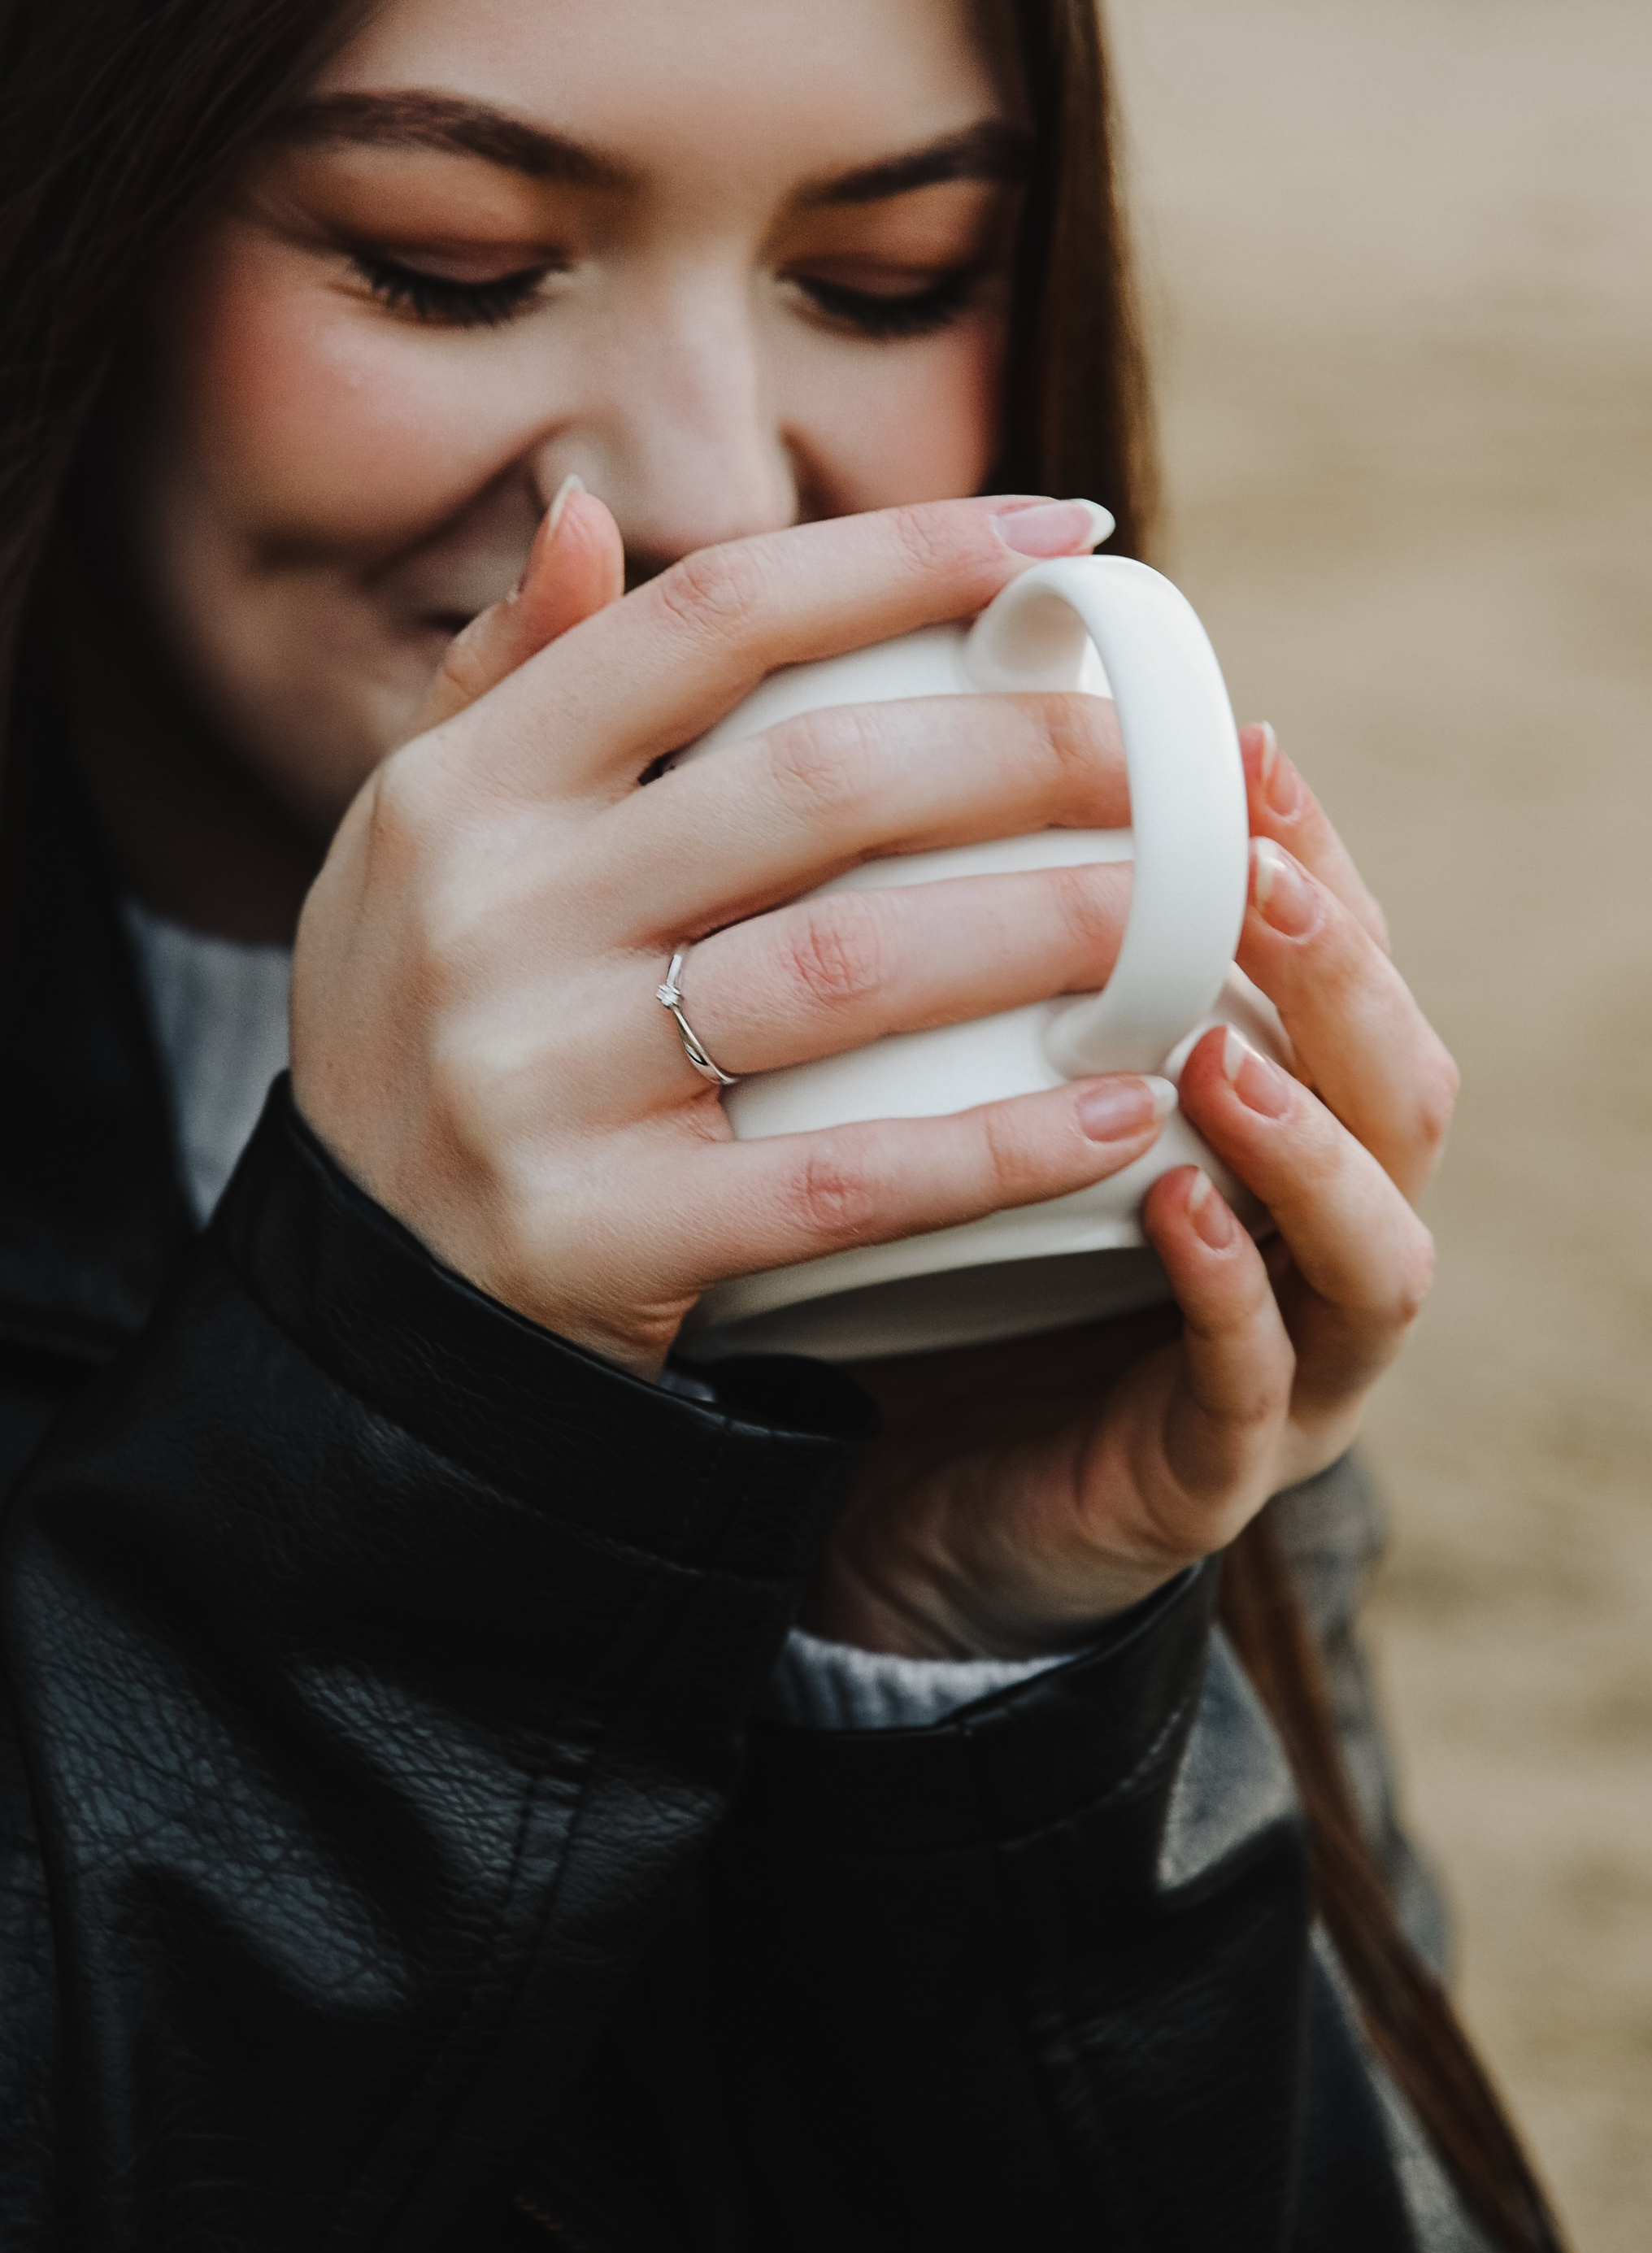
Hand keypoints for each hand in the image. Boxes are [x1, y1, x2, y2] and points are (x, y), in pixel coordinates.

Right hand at [291, 487, 1174, 1380]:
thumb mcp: (412, 847)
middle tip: (1158, 761)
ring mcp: (542, 1082)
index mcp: (466, 793)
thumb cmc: (417, 1035)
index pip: (710, 616)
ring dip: (1046, 927)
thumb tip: (590, 512)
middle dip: (1022, 751)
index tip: (1069, 531)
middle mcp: (492, 918)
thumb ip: (505, 682)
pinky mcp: (602, 1237)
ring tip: (1179, 912)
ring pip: (852, 967)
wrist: (357, 1313)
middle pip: (815, 783)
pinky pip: (843, 1179)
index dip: (903, 554)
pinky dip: (997, 1144)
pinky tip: (1120, 1110)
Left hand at [806, 722, 1456, 1658]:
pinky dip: (1231, 1292)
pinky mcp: (1207, 1478)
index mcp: (1261, 1123)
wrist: (866, 1510)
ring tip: (1226, 1042)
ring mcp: (1280, 1365)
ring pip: (1377, 1241)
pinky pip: (1257, 1384)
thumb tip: (854, 744)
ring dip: (1313, 1131)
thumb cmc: (914, 1271)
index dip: (1311, 856)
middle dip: (1342, 972)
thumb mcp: (935, 1093)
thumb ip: (937, 954)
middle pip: (1398, 1084)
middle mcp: (1302, 1234)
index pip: (1336, 970)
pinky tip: (1177, 1206)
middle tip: (1256, 873)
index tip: (1244, 743)